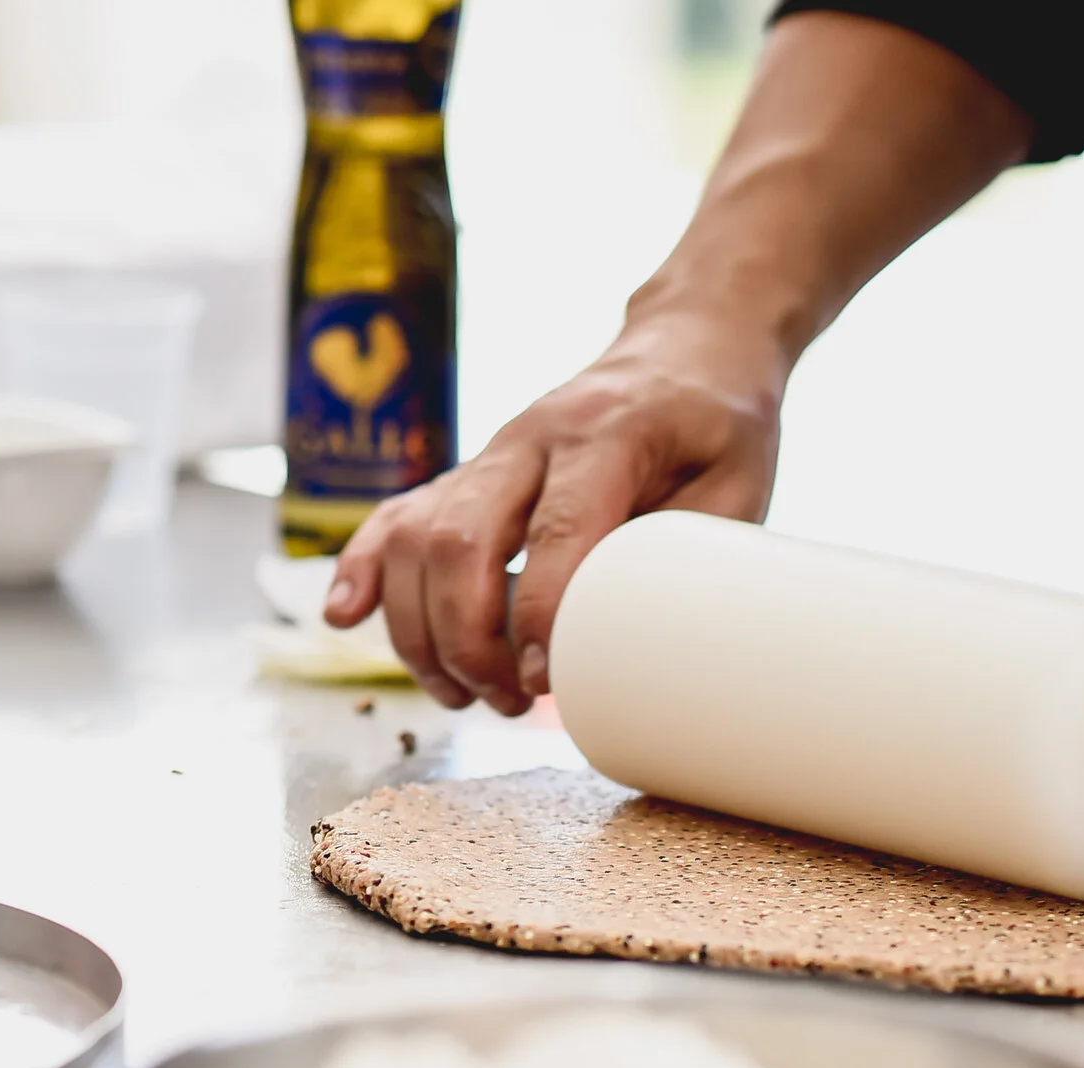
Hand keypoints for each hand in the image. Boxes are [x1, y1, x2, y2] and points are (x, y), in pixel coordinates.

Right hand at [323, 316, 783, 712]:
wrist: (686, 350)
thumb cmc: (718, 427)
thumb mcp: (737, 487)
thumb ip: (683, 557)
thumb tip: (632, 646)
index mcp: (607, 433)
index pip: (557, 530)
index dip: (541, 614)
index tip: (545, 681)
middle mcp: (531, 437)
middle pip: (462, 540)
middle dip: (468, 639)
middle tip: (509, 701)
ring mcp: (490, 454)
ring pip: (416, 537)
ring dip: (422, 629)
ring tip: (465, 694)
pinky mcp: (468, 474)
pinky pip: (396, 516)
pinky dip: (365, 570)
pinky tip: (346, 617)